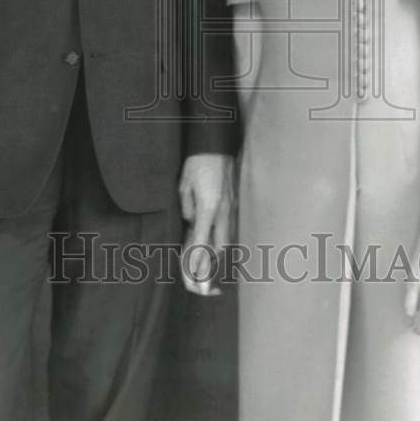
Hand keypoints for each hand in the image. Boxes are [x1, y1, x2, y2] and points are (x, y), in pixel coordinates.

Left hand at [178, 153, 234, 296]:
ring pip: (229, 235)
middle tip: (200, 268)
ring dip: (218, 247)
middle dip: (211, 259)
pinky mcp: (235, 200)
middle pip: (221, 245)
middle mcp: (224, 210)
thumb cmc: (197, 163)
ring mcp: (232, 205)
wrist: (216, 144)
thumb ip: (187, 208)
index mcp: (209, 208)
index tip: (194, 275)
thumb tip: (192, 221)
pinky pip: (231, 224)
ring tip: (208, 254)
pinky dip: (224, 234)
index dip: (198, 260)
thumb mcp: (183, 185)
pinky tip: (216, 234)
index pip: (203, 241)